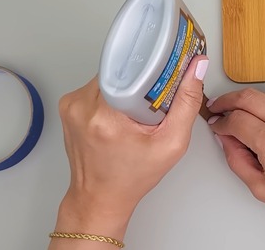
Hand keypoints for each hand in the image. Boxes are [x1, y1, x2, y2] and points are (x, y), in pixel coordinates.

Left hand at [50, 56, 208, 246]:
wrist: (100, 197)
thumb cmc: (133, 176)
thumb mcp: (172, 143)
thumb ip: (187, 103)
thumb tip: (197, 67)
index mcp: (106, 116)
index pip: (134, 68)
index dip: (154, 68)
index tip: (167, 75)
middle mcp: (82, 106)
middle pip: (121, 70)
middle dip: (141, 80)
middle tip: (152, 103)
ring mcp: (71, 104)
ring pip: (110, 76)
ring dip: (126, 86)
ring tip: (136, 110)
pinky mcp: (68, 105)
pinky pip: (97, 86)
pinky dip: (113, 94)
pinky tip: (121, 113)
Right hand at [207, 82, 264, 248]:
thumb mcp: (263, 189)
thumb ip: (237, 160)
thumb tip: (227, 139)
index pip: (235, 119)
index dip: (221, 121)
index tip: (218, 124)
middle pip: (249, 96)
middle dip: (229, 100)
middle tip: (223, 106)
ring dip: (262, 98)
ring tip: (259, 112)